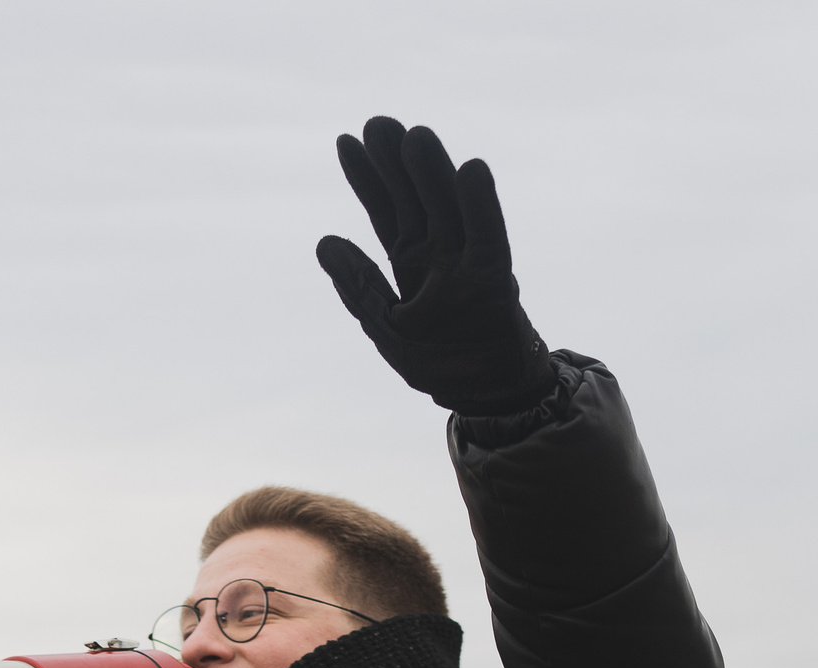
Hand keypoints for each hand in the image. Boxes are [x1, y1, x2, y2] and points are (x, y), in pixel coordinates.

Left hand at [316, 117, 554, 414]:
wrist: (487, 395)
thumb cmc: (439, 365)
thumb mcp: (386, 326)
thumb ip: (358, 286)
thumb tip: (323, 242)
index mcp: (411, 264)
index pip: (385, 211)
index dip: (366, 178)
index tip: (346, 141)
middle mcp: (439, 256)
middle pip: (414, 200)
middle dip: (395, 164)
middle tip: (377, 123)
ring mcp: (467, 264)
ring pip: (448, 209)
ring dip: (431, 172)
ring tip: (414, 135)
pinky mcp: (495, 280)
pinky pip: (488, 237)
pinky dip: (480, 205)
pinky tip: (471, 169)